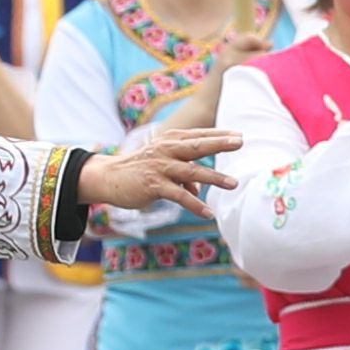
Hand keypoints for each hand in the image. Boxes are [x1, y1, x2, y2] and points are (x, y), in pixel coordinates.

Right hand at [79, 127, 232, 217]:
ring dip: (214, 178)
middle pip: (197, 146)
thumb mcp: (164, 165)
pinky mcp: (153, 185)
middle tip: (240, 142)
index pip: (198, 136)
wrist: (109, 177)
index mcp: (170, 141)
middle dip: (219, 144)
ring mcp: (160, 167)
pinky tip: (208, 213)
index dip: (219, 135)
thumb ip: (184, 173)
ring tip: (233, 184)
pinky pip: (179, 196)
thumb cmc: (141, 169)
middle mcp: (166, 150)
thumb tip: (197, 189)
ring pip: (192, 172)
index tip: (239, 136)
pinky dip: (195, 205)